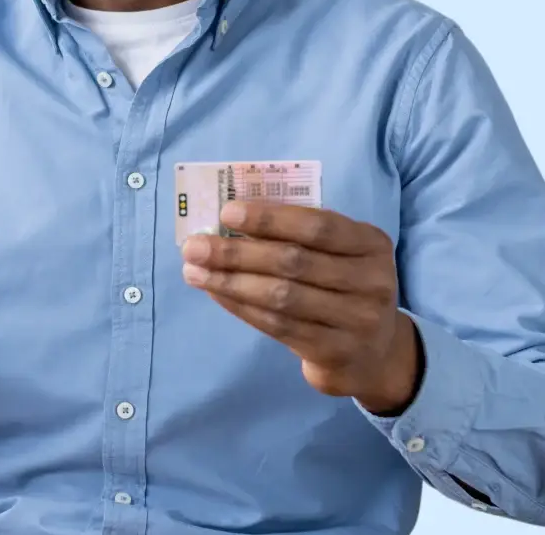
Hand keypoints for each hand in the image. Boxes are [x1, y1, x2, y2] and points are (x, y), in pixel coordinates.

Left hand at [181, 201, 421, 414]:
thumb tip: (229, 219)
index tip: (226, 213)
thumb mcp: (337, 254)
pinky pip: (277, 325)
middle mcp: (371, 281)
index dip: (270, 219)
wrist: (373, 353)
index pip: (318, 226)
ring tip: (193, 271)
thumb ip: (296, 235)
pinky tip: (215, 293)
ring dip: (229, 281)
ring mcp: (357, 320)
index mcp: (371, 244)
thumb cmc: (341, 287)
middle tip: (194, 246)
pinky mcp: (334, 351)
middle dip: (236, 252)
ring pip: (281, 296)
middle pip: (293, 262)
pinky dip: (240, 306)